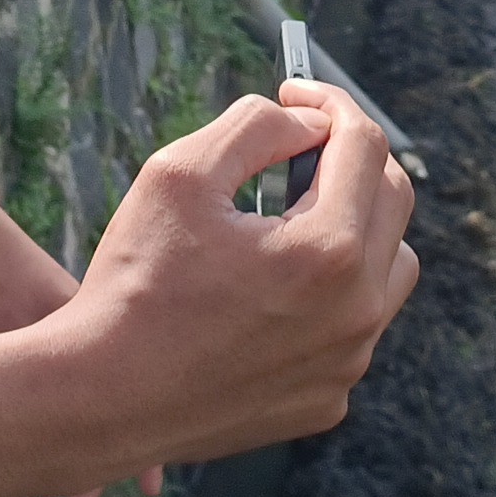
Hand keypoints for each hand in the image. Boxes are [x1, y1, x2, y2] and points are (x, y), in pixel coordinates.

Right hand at [0, 84, 417, 496]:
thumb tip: (309, 123)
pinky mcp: (327, 401)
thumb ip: (256, 127)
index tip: (296, 95)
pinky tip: (272, 290)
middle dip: (351, 158)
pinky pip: (352, 329)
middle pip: (393, 202)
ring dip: (356, 228)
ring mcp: (347, 364)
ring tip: (294, 217)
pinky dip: (331, 295)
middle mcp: (357, 312)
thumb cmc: (134, 282)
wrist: (101, 399)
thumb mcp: (181, 174)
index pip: (366, 147)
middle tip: (300, 143)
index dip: (331, 105)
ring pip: (389, 269)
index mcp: (330, 251)